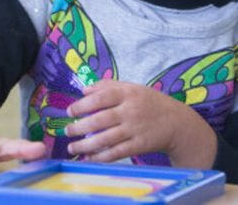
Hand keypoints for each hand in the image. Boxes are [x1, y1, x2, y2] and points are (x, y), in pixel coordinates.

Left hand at [66, 79, 216, 166]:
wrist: (178, 123)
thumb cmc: (149, 102)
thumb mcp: (131, 87)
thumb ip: (107, 86)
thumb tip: (83, 90)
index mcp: (127, 93)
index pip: (101, 97)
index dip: (82, 105)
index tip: (70, 112)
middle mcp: (131, 111)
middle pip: (101, 119)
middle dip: (80, 127)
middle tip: (67, 131)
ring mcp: (136, 129)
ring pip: (106, 138)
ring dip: (86, 145)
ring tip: (72, 147)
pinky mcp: (140, 146)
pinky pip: (117, 152)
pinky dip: (101, 157)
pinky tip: (89, 158)